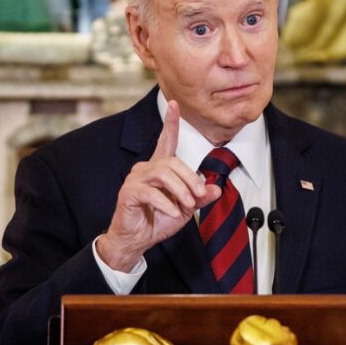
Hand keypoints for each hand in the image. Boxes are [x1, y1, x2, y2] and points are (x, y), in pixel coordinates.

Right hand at [97, 101, 220, 271]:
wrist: (136, 241)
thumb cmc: (157, 221)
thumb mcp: (185, 209)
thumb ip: (199, 197)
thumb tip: (216, 188)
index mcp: (159, 168)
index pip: (166, 141)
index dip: (170, 122)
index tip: (173, 103)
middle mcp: (146, 168)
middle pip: (173, 162)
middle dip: (190, 178)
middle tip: (199, 195)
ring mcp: (135, 179)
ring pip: (163, 173)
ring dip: (180, 189)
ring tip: (188, 204)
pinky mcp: (129, 192)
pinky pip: (151, 192)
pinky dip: (166, 203)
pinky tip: (173, 213)